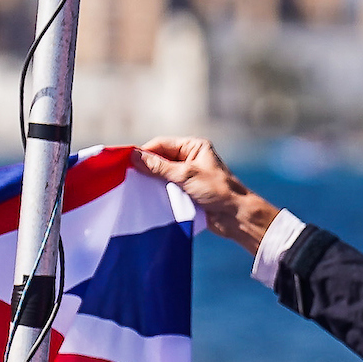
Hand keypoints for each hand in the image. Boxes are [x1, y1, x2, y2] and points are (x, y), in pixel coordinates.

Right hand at [132, 137, 277, 252]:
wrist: (236, 217)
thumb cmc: (217, 191)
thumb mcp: (185, 175)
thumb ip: (159, 167)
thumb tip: (133, 156)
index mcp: (194, 147)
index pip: (161, 144)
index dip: (144, 152)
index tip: (126, 161)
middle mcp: (190, 158)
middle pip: (160, 159)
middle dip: (145, 167)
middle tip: (127, 175)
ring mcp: (188, 176)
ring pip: (162, 175)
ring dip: (150, 181)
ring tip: (134, 186)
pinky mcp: (187, 192)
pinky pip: (167, 188)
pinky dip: (157, 191)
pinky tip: (146, 196)